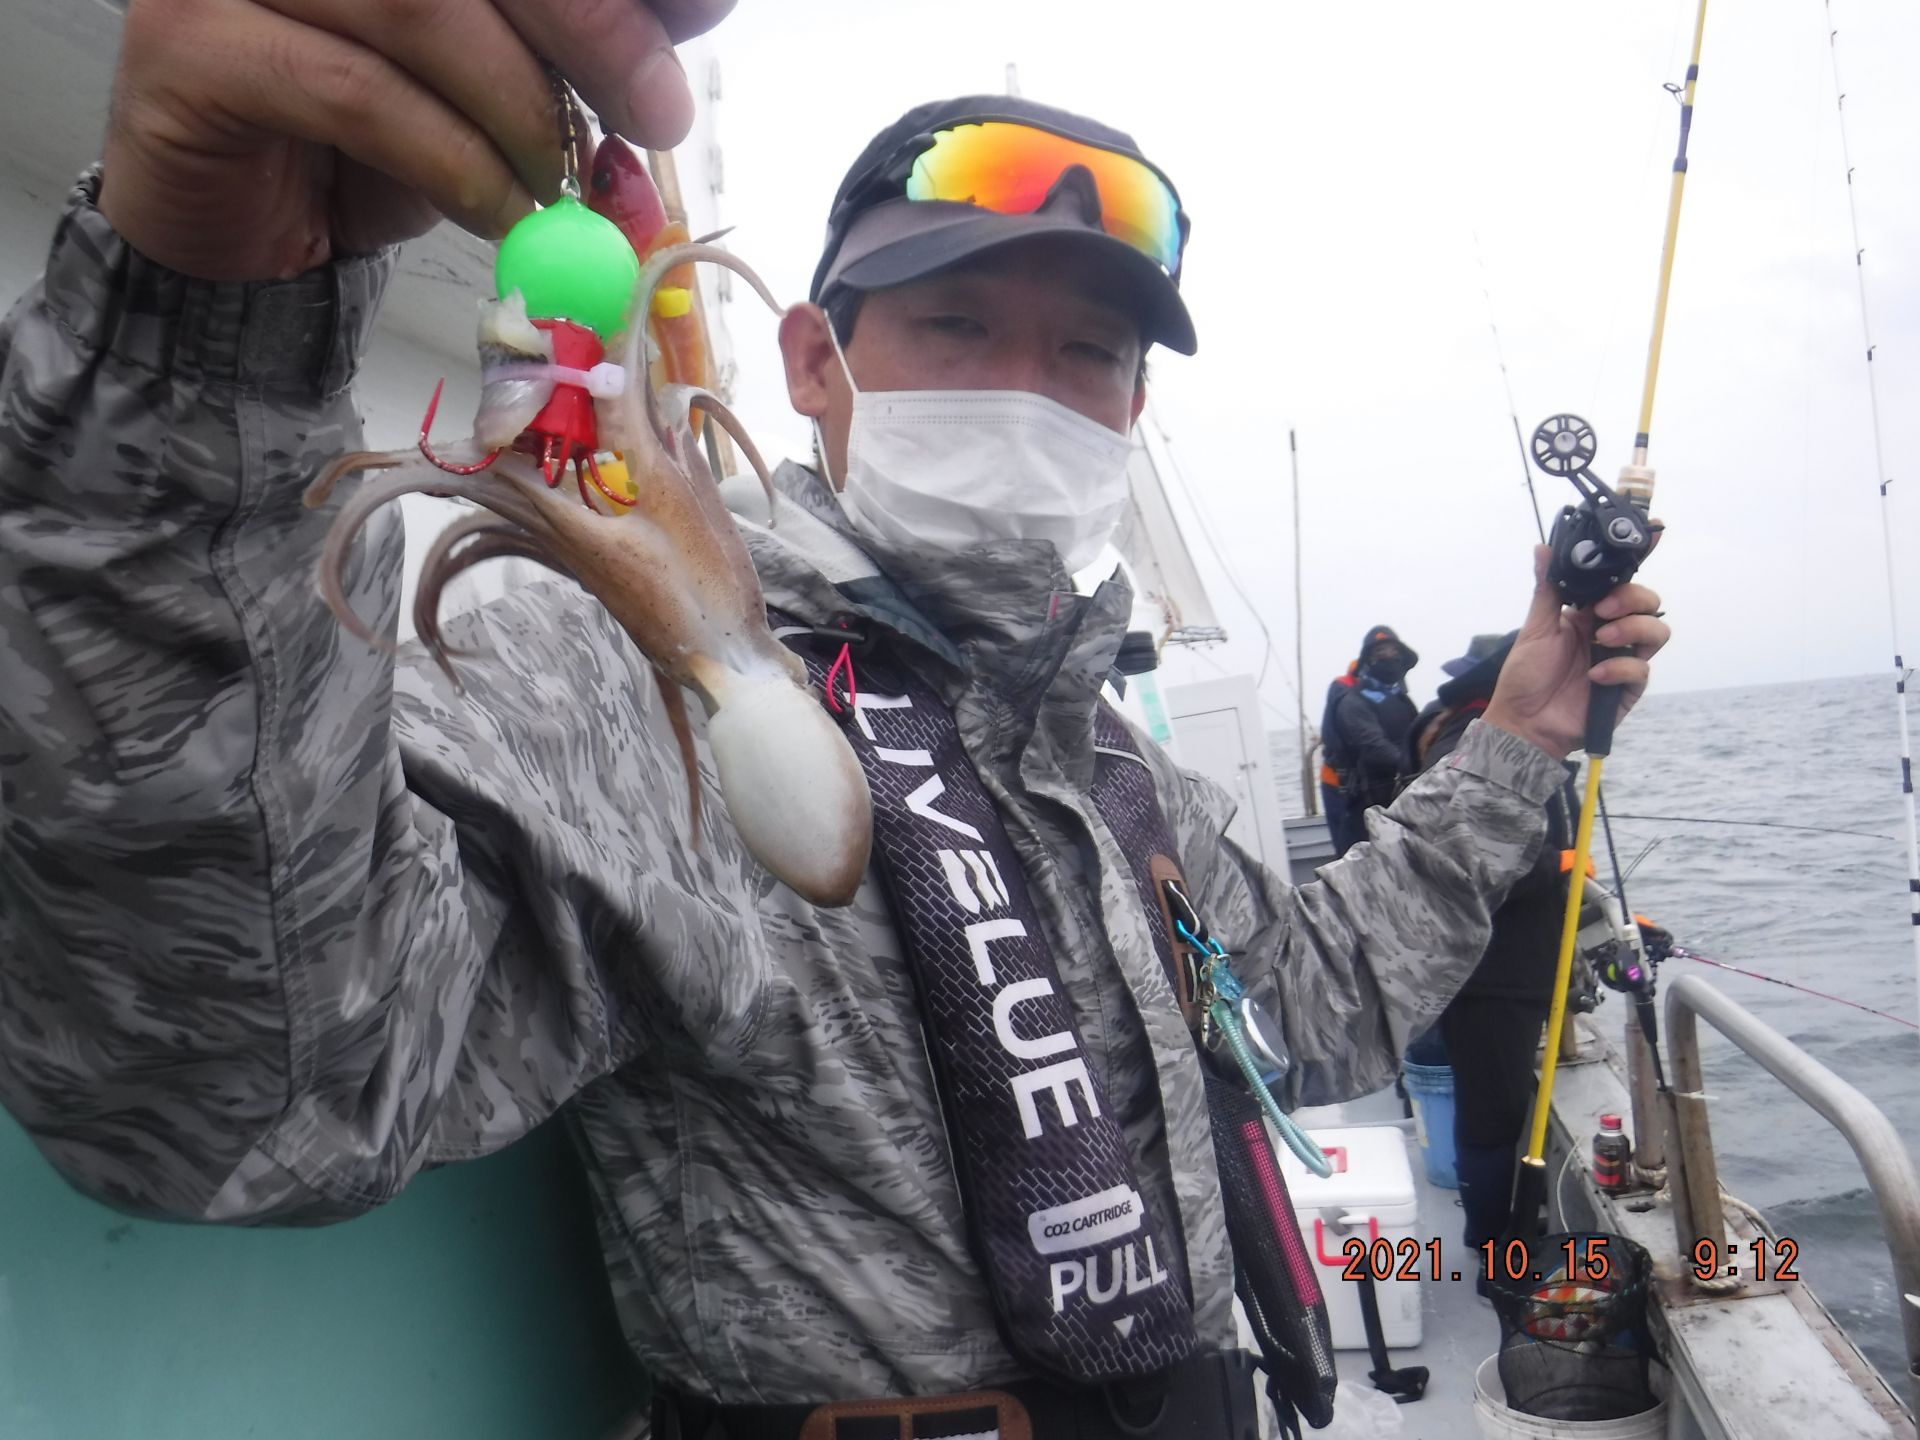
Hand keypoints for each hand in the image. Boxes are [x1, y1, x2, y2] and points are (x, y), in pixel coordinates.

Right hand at [98, 0, 735, 280]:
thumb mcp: (506, 76)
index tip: (705, 9)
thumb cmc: (382, 141)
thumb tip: (698, 6)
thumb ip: (585, 34)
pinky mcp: (194, 46)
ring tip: (562, 184)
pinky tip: (499, 212)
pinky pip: (357, 96)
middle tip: (658, 110)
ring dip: (521, 111)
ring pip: (420, 10)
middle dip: (593, 27)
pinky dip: (454, 163)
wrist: (256, 235)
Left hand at [1483, 544, 1669, 759]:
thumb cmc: (1526, 676)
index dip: (1639, 558)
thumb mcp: (1535, 628)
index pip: (1622, 581)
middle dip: (1633, 598)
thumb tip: (1543, 548)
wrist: (1523, 722)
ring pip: (1658, 631)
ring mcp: (1623, 659)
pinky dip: (1620, 668)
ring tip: (1601, 639)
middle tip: (1604, 609)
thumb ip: (1547, 589)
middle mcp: (1612, 632)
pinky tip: (1593, 676)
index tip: (1652, 533)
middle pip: (1650, 602)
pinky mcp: (1628, 688)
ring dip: (1633, 628)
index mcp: (1590, 614)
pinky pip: (1641, 670)